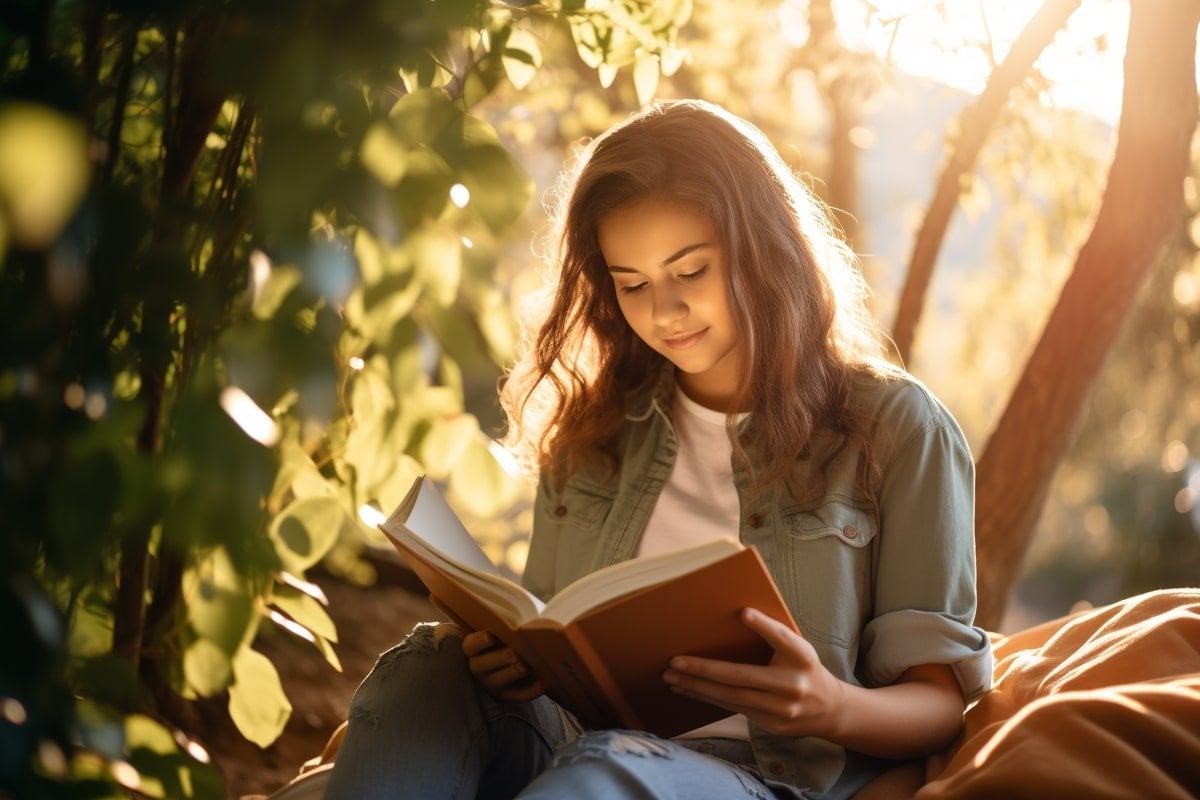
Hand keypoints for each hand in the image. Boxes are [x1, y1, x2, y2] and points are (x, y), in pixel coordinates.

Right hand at [461, 629, 545, 703]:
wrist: (513, 658)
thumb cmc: (507, 638)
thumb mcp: (501, 631)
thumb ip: (505, 625)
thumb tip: (520, 617)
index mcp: (475, 650)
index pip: (470, 646)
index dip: (479, 641)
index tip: (490, 636)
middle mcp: (480, 668)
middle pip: (484, 664)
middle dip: (500, 658)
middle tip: (513, 654)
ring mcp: (494, 684)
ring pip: (501, 680)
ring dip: (513, 673)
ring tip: (525, 666)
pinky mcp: (509, 696)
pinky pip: (520, 695)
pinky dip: (532, 690)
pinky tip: (544, 682)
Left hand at [662, 607, 846, 737]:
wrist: (830, 709)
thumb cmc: (804, 669)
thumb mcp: (798, 648)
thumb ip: (774, 635)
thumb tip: (735, 616)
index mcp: (802, 657)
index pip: (783, 638)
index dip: (764, 625)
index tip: (743, 613)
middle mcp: (793, 684)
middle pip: (742, 676)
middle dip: (703, 670)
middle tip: (674, 662)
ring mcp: (783, 709)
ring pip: (732, 697)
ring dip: (698, 688)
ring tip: (672, 678)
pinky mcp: (773, 725)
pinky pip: (735, 709)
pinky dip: (709, 699)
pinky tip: (689, 691)